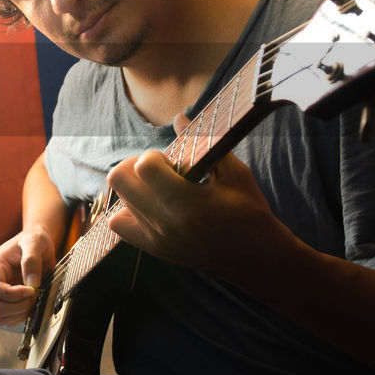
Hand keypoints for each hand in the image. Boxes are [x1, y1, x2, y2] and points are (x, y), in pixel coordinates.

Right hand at [0, 224, 55, 326]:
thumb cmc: (34, 240)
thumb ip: (32, 261)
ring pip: (2, 317)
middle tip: (36, 295)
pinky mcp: (10, 302)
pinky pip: (10, 320)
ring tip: (35, 300)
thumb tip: (32, 285)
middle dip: (19, 306)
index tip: (31, 290)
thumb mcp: (35, 242)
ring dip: (21, 314)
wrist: (39, 245)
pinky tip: (32, 304)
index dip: (12, 294)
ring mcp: (1, 294)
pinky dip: (22, 317)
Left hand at [104, 119, 297, 285]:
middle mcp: (165, 222)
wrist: (256, 257)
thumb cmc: (250, 212)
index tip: (170, 159)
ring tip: (158, 188)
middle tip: (158, 169)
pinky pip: (119, 225)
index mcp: (186, 202)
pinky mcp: (155, 249)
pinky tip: (149, 205)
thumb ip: (203, 144)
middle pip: (119, 180)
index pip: (143, 166)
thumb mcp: (234, 174)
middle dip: (135, 166)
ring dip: (134, 188)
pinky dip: (127, 210)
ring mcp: (157, 238)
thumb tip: (178, 118)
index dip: (153, 155)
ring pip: (119, 200)